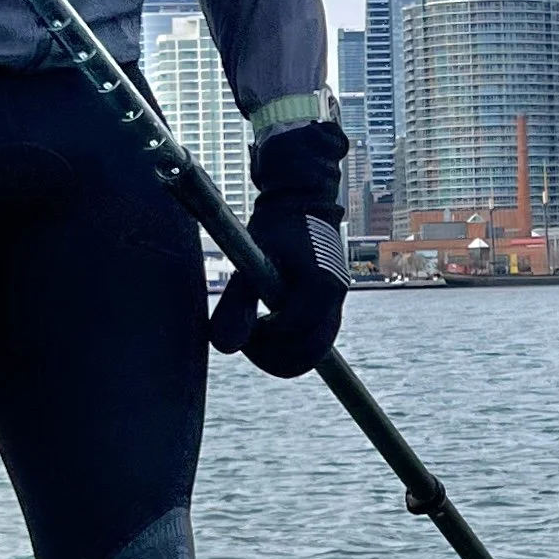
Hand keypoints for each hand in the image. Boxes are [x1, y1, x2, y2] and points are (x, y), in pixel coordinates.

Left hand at [210, 117, 348, 377]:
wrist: (301, 201)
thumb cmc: (275, 226)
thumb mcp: (251, 259)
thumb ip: (237, 303)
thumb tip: (223, 348)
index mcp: (321, 287)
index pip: (293, 335)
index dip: (263, 342)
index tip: (242, 330)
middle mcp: (335, 299)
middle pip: (310, 353)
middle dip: (274, 357)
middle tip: (245, 341)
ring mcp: (335, 304)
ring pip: (314, 351)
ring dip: (282, 353)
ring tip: (255, 336)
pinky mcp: (329, 305)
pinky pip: (314, 340)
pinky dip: (291, 345)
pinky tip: (266, 328)